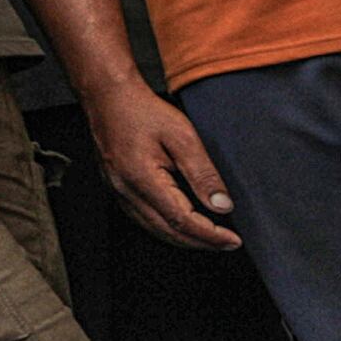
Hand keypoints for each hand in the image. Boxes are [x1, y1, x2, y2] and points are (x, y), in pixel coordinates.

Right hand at [88, 79, 241, 249]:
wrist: (107, 96)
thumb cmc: (142, 110)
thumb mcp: (182, 137)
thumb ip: (203, 173)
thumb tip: (222, 205)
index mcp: (142, 179)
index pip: (182, 220)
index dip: (210, 235)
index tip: (232, 240)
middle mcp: (125, 191)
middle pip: (168, 231)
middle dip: (201, 242)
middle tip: (228, 244)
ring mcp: (118, 192)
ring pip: (154, 229)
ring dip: (185, 239)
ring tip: (212, 240)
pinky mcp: (116, 189)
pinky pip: (143, 219)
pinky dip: (167, 228)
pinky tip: (183, 226)